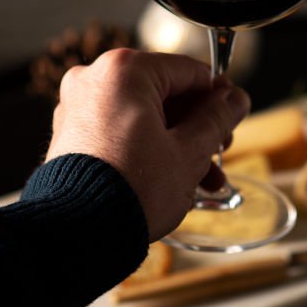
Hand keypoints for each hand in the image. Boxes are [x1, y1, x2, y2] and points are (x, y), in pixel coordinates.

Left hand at [46, 49, 249, 239]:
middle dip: (198, 126)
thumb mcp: (189, 151)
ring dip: (177, 143)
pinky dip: (149, 147)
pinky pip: (122, 130)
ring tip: (203, 177)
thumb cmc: (131, 190)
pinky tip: (173, 177)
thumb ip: (217, 118)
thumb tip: (235, 99)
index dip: (219, 94)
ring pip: (145, 115)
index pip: (189, 71)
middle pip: (166, 94)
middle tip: (220, 148)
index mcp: (124, 71)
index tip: (234, 111)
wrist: (77, 235)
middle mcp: (95, 79)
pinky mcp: (72, 134)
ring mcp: (78, 107)